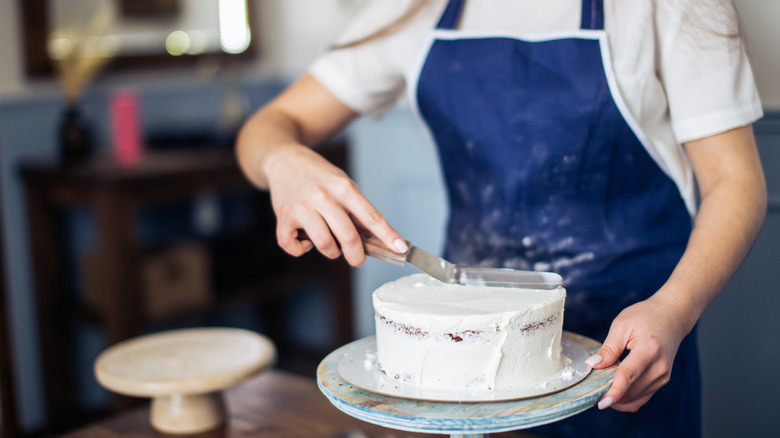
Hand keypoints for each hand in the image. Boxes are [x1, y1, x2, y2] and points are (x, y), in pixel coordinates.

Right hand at [264, 144, 406, 265]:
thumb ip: (355, 209)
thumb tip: (373, 240)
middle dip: (357, 255)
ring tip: (331, 245)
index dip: (388, 235)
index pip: (371, 216)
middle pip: (348, 236)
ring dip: (332, 252)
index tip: (401, 248)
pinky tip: (305, 242)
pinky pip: (292, 246)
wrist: (283, 160)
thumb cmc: (318, 176)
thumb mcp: (342, 183)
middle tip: (357, 259)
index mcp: (343, 187)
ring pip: (324, 244)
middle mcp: (323, 196)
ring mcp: (301, 207)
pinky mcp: (283, 216)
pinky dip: (300, 250)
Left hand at [585, 295, 692, 411]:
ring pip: (636, 398)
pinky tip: (615, 392)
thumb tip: (592, 365)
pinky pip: (642, 398)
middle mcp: (660, 366)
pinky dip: (627, 399)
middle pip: (632, 390)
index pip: (629, 375)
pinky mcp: (662, 381)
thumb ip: (608, 348)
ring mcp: (663, 376)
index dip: (614, 391)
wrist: (671, 317)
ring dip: (618, 398)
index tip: (601, 403)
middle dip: (611, 395)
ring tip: (602, 387)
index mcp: (649, 349)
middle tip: (593, 389)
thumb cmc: (645, 316)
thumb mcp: (622, 325)